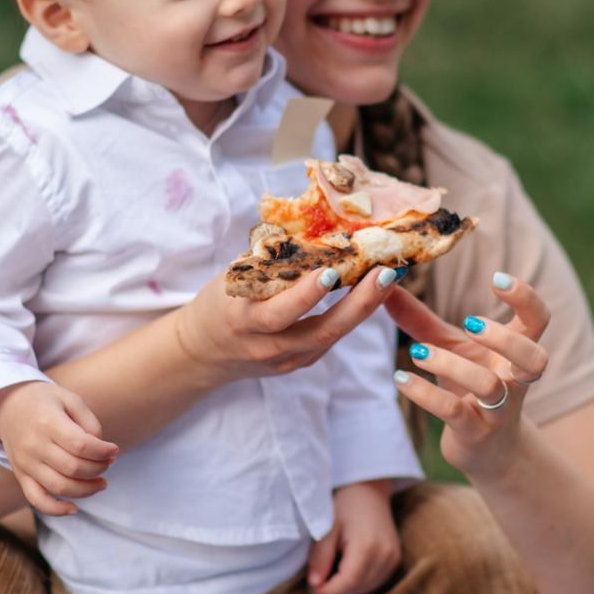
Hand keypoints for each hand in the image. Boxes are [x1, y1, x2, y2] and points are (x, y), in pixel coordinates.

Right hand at [0, 381, 118, 516]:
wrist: (8, 406)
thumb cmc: (46, 402)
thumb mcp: (70, 399)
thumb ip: (89, 422)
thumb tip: (101, 451)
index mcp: (48, 422)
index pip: (81, 446)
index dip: (103, 452)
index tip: (114, 450)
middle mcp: (34, 445)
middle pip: (73, 468)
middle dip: (98, 469)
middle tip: (108, 462)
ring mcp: (25, 463)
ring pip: (60, 487)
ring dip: (87, 490)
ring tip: (101, 483)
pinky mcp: (21, 475)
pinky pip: (37, 499)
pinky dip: (56, 509)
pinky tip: (74, 508)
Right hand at [171, 264, 400, 381]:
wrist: (203, 352)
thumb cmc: (219, 302)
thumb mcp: (233, 279)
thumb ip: (266, 262)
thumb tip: (308, 229)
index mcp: (243, 320)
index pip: (278, 313)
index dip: (306, 294)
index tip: (332, 271)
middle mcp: (268, 346)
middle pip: (321, 331)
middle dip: (358, 303)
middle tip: (387, 273)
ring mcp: (287, 360)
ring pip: (333, 338)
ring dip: (365, 308)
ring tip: (390, 278)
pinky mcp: (300, 363)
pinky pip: (329, 339)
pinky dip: (351, 316)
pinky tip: (371, 292)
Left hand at [307, 479, 401, 593]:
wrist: (368, 490)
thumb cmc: (345, 505)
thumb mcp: (326, 528)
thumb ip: (320, 558)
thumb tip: (315, 584)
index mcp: (367, 546)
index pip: (348, 582)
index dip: (329, 592)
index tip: (312, 592)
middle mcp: (385, 554)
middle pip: (358, 588)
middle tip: (315, 592)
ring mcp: (392, 557)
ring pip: (367, 588)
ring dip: (346, 592)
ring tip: (327, 584)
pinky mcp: (394, 559)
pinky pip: (375, 582)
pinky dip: (358, 585)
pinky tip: (344, 578)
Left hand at [386, 273, 551, 479]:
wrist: (486, 451)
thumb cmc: (469, 389)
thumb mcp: (449, 349)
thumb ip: (421, 319)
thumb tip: (386, 284)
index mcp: (516, 353)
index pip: (538, 320)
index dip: (526, 298)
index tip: (497, 278)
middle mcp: (515, 381)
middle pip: (533, 357)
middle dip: (504, 338)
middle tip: (470, 323)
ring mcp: (498, 410)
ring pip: (488, 386)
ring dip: (452, 365)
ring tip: (417, 352)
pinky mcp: (475, 433)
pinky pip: (455, 413)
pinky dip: (426, 395)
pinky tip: (401, 379)